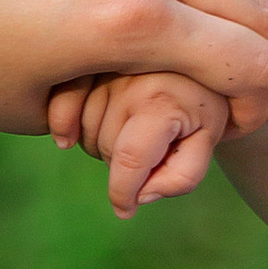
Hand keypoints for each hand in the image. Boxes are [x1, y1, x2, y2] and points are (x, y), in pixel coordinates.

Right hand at [63, 68, 230, 214]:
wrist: (197, 57)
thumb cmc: (202, 104)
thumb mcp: (207, 141)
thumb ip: (183, 175)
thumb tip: (141, 195)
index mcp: (161, 100)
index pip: (130, 158)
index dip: (123, 193)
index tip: (125, 211)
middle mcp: (128, 79)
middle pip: (106, 146)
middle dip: (123, 164)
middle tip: (150, 150)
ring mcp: (103, 68)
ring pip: (84, 130)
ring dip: (100, 143)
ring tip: (130, 132)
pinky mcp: (87, 63)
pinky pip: (61, 103)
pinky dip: (62, 123)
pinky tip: (70, 136)